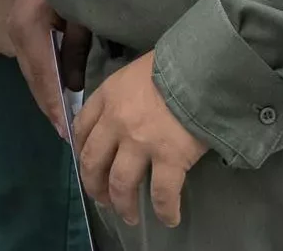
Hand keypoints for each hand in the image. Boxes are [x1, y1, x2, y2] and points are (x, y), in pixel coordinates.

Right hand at [8, 0, 70, 135]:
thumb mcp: (80, 13)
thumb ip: (76, 49)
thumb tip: (73, 85)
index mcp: (29, 29)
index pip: (43, 78)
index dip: (55, 107)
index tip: (67, 133)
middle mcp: (17, 32)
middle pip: (34, 78)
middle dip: (50, 106)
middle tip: (66, 133)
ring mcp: (15, 28)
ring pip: (32, 70)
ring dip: (46, 93)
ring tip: (62, 119)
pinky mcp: (19, 25)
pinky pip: (33, 58)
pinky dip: (44, 76)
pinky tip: (58, 89)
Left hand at [76, 52, 207, 228]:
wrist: (201, 66)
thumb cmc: (171, 65)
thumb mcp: (134, 72)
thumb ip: (121, 96)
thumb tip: (122, 117)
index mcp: (107, 97)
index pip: (81, 128)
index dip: (81, 151)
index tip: (88, 165)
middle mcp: (116, 122)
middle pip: (94, 162)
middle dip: (95, 186)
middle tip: (103, 199)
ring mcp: (141, 142)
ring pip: (121, 184)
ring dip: (123, 205)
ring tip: (129, 216)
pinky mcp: (169, 157)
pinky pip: (162, 194)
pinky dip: (165, 211)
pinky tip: (170, 218)